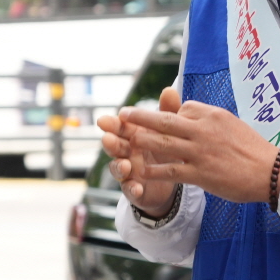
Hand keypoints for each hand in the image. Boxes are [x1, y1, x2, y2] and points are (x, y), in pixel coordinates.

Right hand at [97, 87, 184, 214]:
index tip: (106, 119)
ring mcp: (129, 171)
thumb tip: (169, 89)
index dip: (113, 124)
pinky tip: (137, 189)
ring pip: (118, 168)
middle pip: (115, 146)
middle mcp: (127, 152)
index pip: (121, 127)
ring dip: (119, 166)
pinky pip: (131, 190)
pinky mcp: (135, 189)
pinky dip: (132, 189)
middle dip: (111, 143)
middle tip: (108, 138)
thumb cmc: (166, 147)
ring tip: (125, 165)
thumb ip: (168, 112)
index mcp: (134, 135)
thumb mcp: (168, 130)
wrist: (173, 177)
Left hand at [101, 94, 279, 205]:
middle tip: (123, 114)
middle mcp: (203, 130)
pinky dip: (152, 171)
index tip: (163, 121)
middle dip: (140, 117)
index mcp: (213, 115)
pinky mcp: (200, 173)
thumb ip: (212, 121)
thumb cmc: (255, 150)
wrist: (272, 172)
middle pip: (164, 120)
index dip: (171, 114)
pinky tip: (141, 172)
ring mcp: (199, 152)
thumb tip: (195, 113)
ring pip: (162, 143)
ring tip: (125, 140)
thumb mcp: (234, 125)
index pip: (183, 108)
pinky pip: (169, 170)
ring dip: (140, 141)